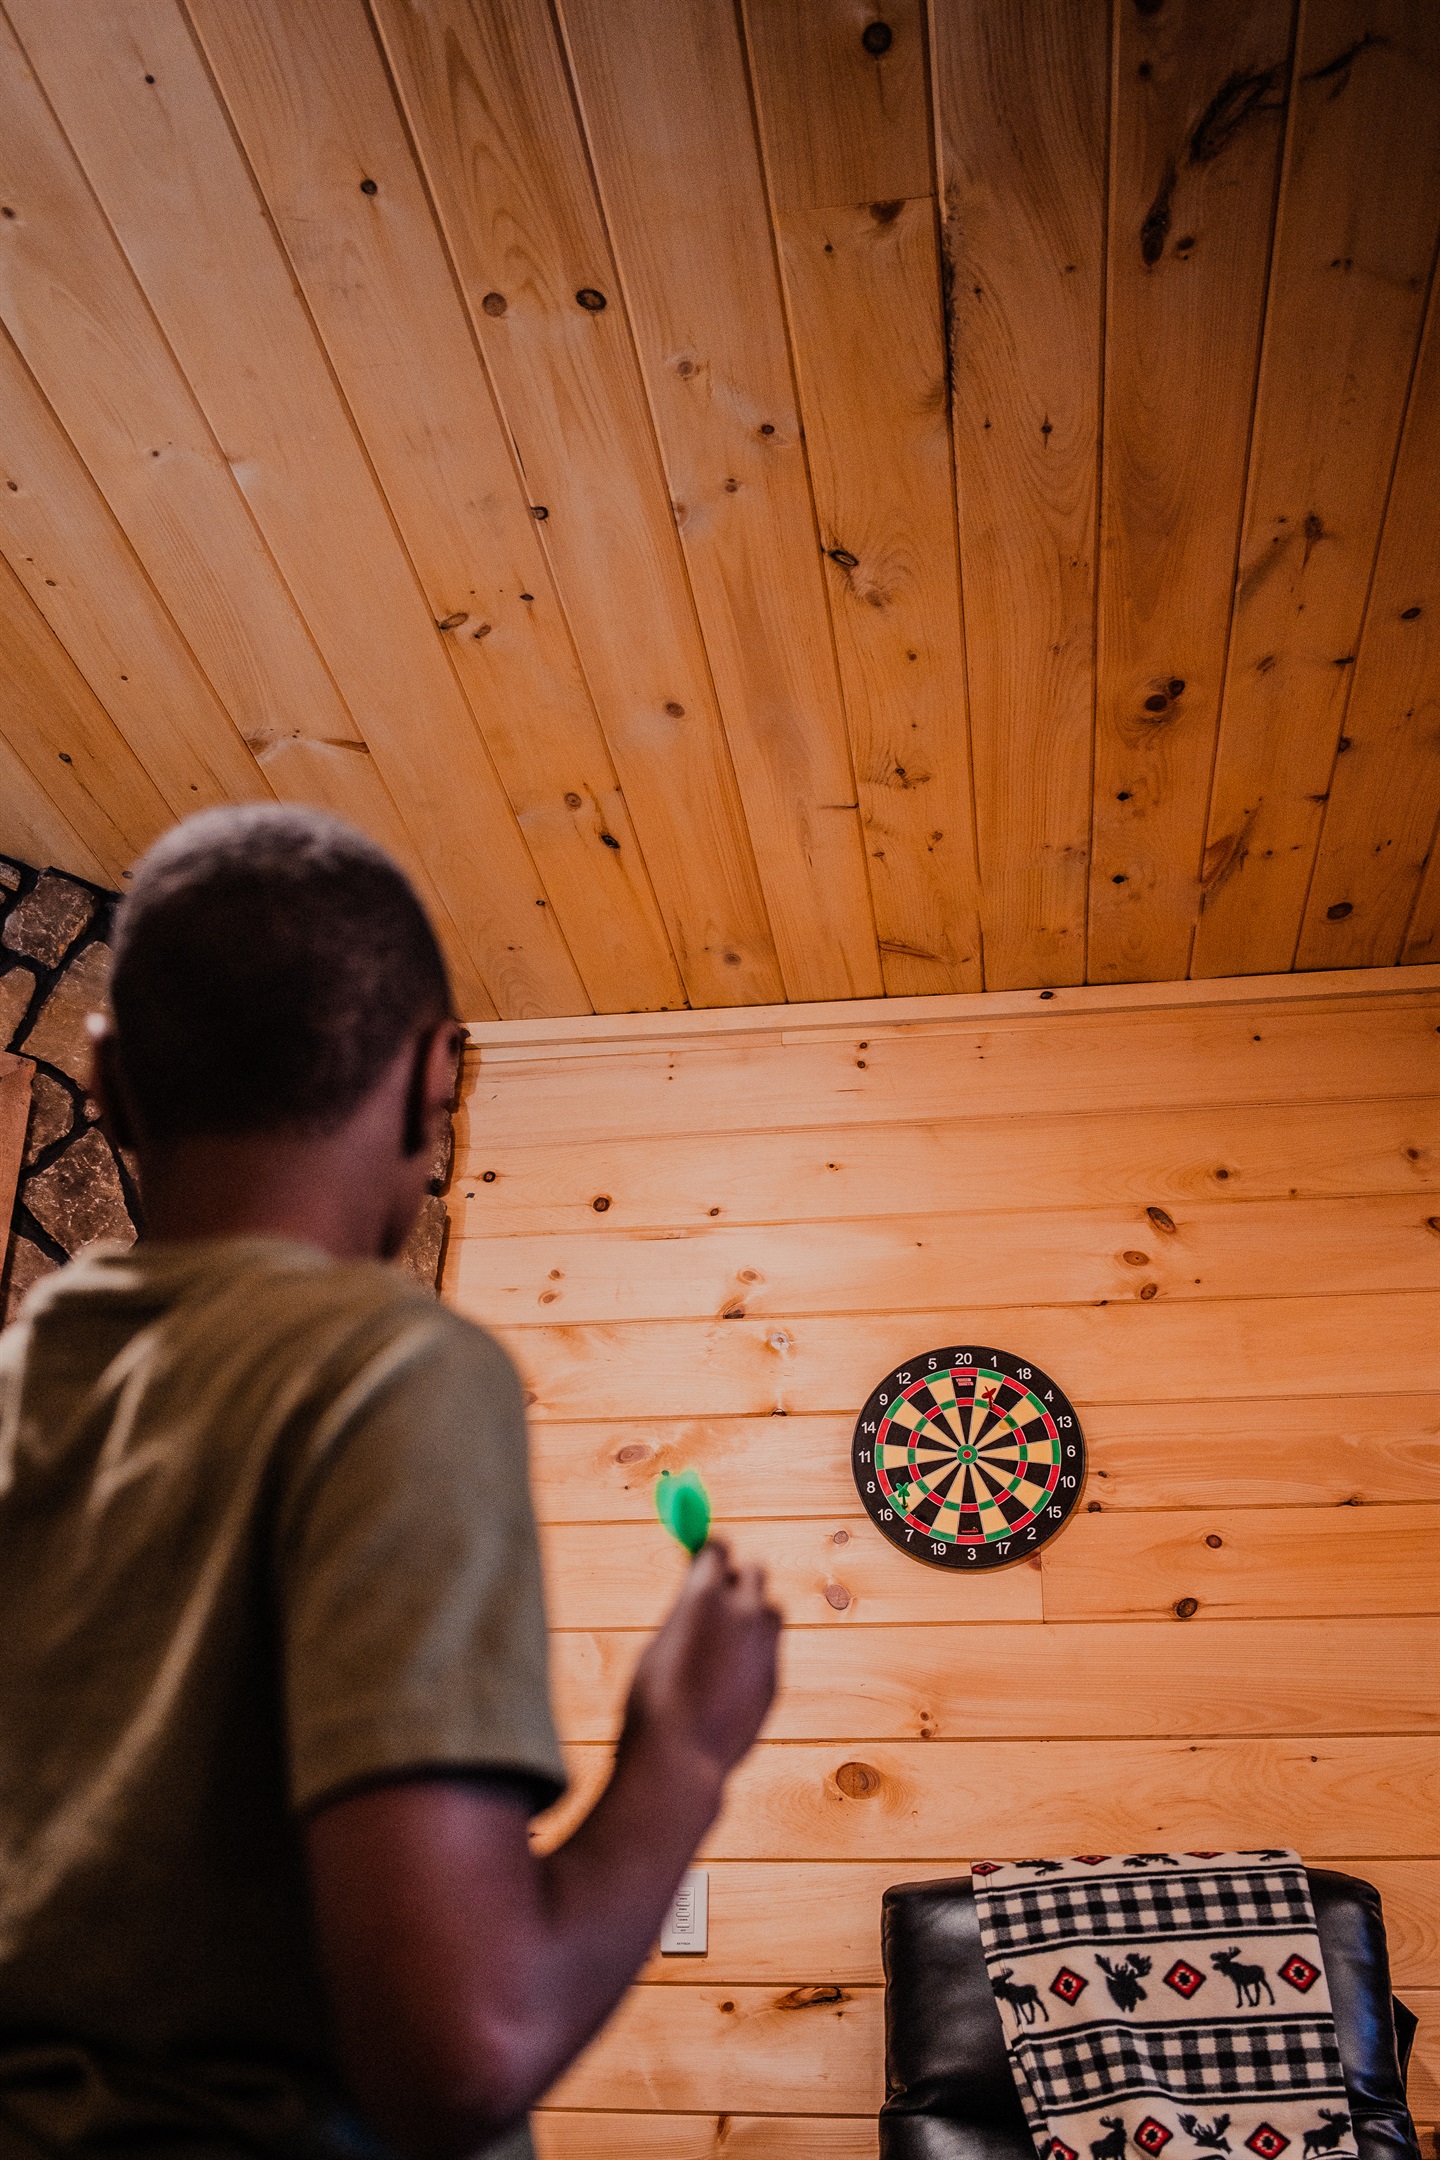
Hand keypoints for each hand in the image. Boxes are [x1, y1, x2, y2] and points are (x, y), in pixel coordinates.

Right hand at [621, 1539, 780, 1781]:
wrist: (679, 1758)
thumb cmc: (653, 1701)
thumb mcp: (659, 1643)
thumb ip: (686, 1612)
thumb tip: (697, 1590)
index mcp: (703, 1594)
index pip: (718, 1547)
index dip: (709, 1553)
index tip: (703, 1558)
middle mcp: (741, 1610)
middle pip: (753, 1569)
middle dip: (737, 1576)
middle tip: (719, 1593)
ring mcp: (764, 1644)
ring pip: (768, 1609)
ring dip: (751, 1615)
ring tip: (720, 1645)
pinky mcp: (776, 1675)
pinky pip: (768, 1649)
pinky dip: (754, 1654)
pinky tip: (726, 1682)